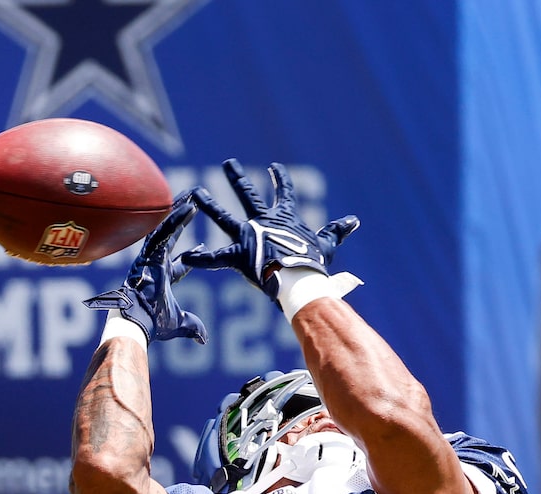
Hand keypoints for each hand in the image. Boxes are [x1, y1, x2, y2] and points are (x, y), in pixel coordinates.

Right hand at [85, 198, 206, 342]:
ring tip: (193, 196)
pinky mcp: (148, 253)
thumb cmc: (153, 325)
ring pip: (166, 228)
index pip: (179, 264)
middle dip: (181, 221)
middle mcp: (154, 264)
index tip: (201, 248)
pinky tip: (189, 207)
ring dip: (180, 211)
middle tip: (193, 205)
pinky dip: (176, 219)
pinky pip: (164, 231)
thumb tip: (203, 338)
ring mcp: (150, 257)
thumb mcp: (178, 324)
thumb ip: (192, 327)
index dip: (191, 257)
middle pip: (170, 237)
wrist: (137, 323)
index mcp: (161, 279)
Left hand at [183, 160, 358, 290]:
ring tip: (194, 192)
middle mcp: (263, 223)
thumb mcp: (327, 245)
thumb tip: (355, 220)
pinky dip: (201, 259)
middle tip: (228, 163)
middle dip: (236, 178)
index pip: (285, 194)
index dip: (282, 181)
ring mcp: (249, 237)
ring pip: (224, 217)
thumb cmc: (314, 266)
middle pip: (248, 195)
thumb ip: (337, 231)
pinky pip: (216, 258)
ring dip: (208, 205)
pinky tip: (185, 258)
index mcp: (284, 220)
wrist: (303, 282)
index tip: (275, 168)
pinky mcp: (239, 255)